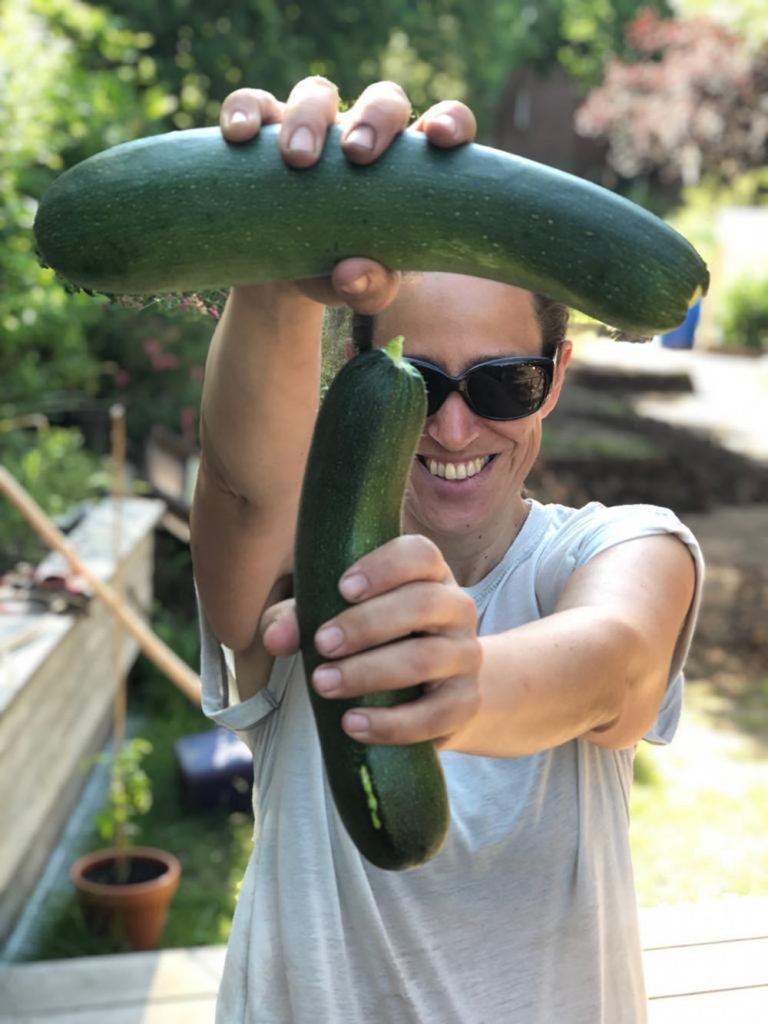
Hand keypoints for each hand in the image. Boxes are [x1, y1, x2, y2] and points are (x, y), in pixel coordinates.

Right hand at [218, 77, 476, 313]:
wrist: (279, 279)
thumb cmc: (340, 273)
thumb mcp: (363, 290)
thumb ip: (372, 288)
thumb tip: (351, 273)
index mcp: (406, 167)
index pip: (443, 124)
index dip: (450, 119)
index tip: (440, 137)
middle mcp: (363, 135)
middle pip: (383, 99)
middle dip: (373, 119)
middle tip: (356, 156)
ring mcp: (312, 126)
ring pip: (317, 94)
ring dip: (309, 117)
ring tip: (297, 160)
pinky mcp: (262, 130)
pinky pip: (252, 104)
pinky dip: (245, 111)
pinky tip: (239, 136)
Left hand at [261, 535, 481, 748]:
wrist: (432, 693)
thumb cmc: (372, 641)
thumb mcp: (334, 618)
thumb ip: (299, 618)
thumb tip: (276, 638)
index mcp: (428, 574)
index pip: (420, 554)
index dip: (384, 567)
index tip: (343, 588)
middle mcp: (456, 608)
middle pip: (424, 603)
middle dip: (367, 624)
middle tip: (322, 643)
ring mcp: (466, 655)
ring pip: (427, 657)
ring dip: (370, 672)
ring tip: (324, 684)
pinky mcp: (465, 702)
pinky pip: (437, 713)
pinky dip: (392, 722)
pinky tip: (352, 723)